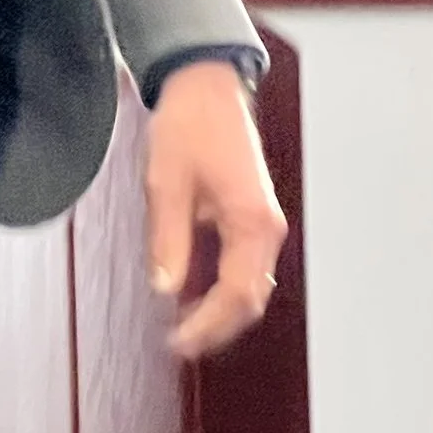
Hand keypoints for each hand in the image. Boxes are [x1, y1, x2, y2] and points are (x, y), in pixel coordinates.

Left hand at [147, 60, 287, 358]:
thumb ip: (168, 240)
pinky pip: (246, 266)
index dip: (208, 326)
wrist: (206, 87)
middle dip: (217, 327)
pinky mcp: (254, 217)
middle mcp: (267, 228)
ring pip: (251, 285)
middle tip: (178, 345)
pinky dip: (225, 288)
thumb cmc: (189, 126)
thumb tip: (165, 290)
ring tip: (183, 329)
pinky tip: (195, 296)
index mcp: (252, 222)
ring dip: (221, 311)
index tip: (178, 344)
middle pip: (250, 298)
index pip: (236, 294)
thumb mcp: (166, 183)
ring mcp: (264, 223)